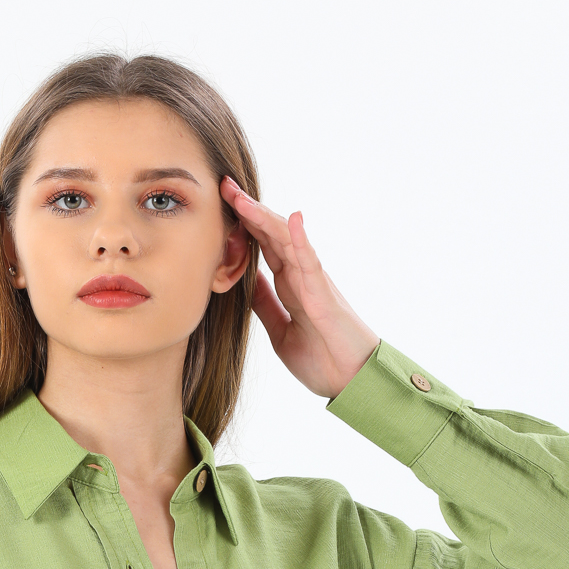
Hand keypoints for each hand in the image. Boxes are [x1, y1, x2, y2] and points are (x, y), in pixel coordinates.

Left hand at [220, 175, 379, 398]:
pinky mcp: (324, 296)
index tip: (219, 205)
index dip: (242, 225)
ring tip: (242, 197)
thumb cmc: (322, 360)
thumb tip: (248, 281)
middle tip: (224, 186)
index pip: (263, 246)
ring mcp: (313, 282)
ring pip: (287, 240)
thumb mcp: (279, 332)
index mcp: (289, 285)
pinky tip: (293, 219)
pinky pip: (312, 263)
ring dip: (265, 217)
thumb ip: (266, 306)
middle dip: (248, 210)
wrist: (349, 383)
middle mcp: (300, 276)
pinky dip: (302, 241)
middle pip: (272, 234)